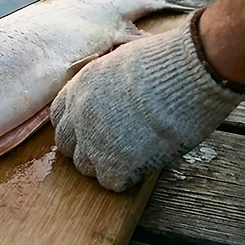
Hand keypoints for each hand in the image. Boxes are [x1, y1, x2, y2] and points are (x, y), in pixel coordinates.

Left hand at [50, 10, 244, 191]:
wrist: (184, 74)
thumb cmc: (165, 63)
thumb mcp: (122, 63)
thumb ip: (107, 85)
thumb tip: (115, 98)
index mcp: (79, 87)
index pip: (60, 118)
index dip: (78, 127)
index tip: (95, 130)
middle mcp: (78, 114)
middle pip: (68, 146)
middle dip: (88, 149)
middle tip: (116, 146)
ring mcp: (93, 139)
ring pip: (87, 167)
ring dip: (108, 164)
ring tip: (135, 154)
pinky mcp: (114, 162)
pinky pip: (111, 181)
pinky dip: (128, 177)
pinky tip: (146, 162)